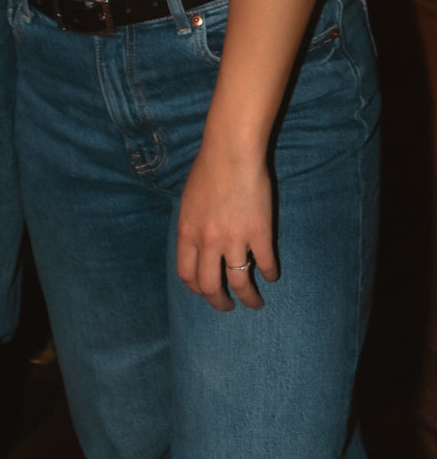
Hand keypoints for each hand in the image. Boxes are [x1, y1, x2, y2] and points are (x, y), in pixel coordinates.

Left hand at [175, 143, 276, 312]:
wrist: (231, 152)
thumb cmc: (208, 169)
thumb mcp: (188, 200)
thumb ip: (192, 226)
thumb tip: (198, 246)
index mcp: (187, 232)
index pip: (186, 274)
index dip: (196, 288)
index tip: (204, 291)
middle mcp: (208, 241)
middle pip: (210, 286)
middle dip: (219, 302)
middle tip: (227, 306)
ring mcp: (234, 239)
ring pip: (240, 283)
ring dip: (248, 299)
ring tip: (254, 303)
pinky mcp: (260, 234)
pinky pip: (265, 264)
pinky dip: (269, 274)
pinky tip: (271, 275)